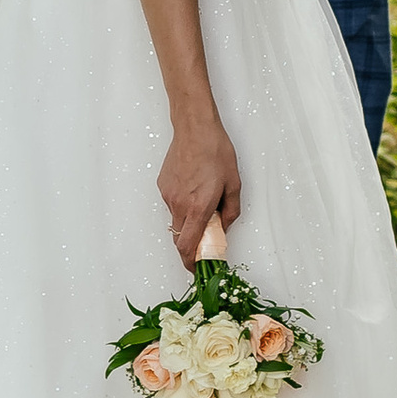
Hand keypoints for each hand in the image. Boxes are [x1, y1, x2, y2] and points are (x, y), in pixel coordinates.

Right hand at [159, 113, 241, 267]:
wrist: (194, 128)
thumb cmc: (216, 152)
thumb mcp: (233, 184)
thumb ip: (230, 211)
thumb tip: (224, 227)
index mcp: (198, 207)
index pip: (188, 247)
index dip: (191, 263)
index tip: (197, 270)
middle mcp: (179, 204)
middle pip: (180, 239)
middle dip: (191, 246)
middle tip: (206, 242)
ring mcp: (168, 195)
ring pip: (176, 221)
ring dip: (188, 223)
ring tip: (203, 204)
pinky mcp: (163, 186)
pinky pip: (172, 205)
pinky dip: (182, 206)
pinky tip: (193, 189)